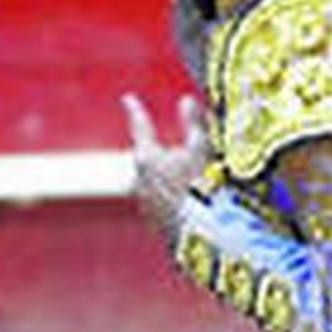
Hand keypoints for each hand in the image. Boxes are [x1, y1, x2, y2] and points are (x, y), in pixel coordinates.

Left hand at [122, 93, 209, 242]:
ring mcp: (145, 202)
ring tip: (198, 189)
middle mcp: (139, 180)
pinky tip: (193, 206)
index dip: (135, 110)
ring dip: (171, 180)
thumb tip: (186, 100)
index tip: (128, 99)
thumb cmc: (204, 186)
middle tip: (193, 165)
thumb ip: (193, 123)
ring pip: (156, 182)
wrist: (202, 233)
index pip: (140, 126)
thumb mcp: (203, 149)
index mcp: (147, 158)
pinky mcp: (154, 221)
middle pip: (151, 158)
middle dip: (166, 157)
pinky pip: (161, 202)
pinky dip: (173, 199)